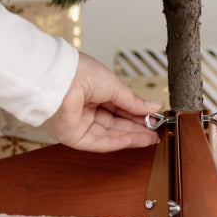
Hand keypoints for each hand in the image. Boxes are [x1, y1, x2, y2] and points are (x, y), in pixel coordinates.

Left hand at [43, 51, 160, 151]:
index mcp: (95, 92)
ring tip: (150, 138)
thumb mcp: (115, 86)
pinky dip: (118, 142)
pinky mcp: (75, 137)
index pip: (120, 107)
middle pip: (116, 123)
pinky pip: (99, 143)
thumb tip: (153, 107)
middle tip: (155, 132)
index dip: (138, 114)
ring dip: (131, 137)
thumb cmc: (83, 73)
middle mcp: (87, 109)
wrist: (61, 81)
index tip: (154, 119)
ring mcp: (81, 124)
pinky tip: (135, 140)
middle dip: (137, 128)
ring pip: (110, 134)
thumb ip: (133, 102)